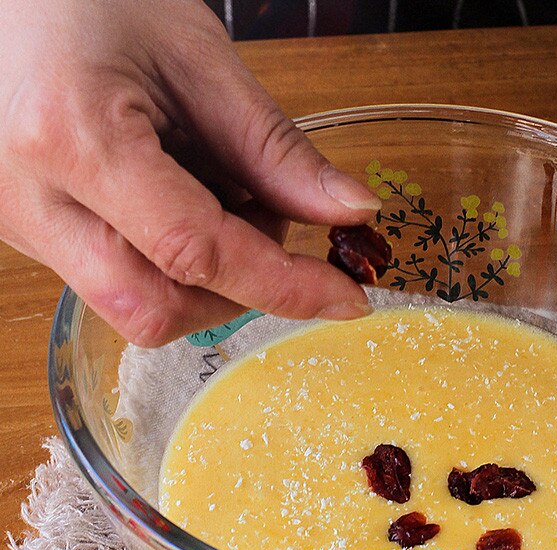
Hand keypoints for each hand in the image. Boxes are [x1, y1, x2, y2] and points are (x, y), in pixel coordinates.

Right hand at [0, 0, 379, 345]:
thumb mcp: (200, 61)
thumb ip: (276, 152)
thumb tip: (350, 212)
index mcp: (72, 138)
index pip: (195, 251)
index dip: (283, 285)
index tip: (344, 297)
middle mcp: (31, 198)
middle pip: (156, 309)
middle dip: (237, 290)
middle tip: (267, 220)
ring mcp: (21, 221)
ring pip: (135, 306)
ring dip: (207, 277)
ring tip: (219, 194)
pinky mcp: (29, 230)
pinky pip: (115, 280)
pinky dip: (172, 262)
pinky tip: (179, 199)